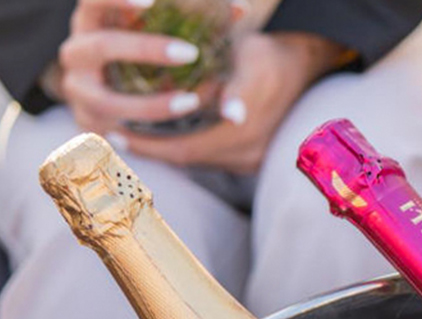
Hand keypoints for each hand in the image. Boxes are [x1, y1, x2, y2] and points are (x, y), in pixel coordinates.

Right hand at [53, 0, 220, 134]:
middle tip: (190, 53)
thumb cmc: (156, 52)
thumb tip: (239, 6)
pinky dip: (142, 134)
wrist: (127, 96)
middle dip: (145, 50)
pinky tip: (172, 130)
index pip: (92, 0)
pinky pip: (109, 134)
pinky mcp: (86, 123)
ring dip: (150, 105)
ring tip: (191, 103)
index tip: (151, 2)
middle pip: (101, 46)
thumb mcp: (177, 32)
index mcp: (94, 20)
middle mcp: (78, 51)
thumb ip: (206, 20)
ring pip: (105, 100)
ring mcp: (78, 89)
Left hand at [118, 31, 346, 172]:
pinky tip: (165, 135)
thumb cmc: (270, 56)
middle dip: (151, 149)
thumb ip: (237, 87)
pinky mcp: (251, 158)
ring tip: (133, 136)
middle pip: (188, 158)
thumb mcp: (253, 59)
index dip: (150, 146)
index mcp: (248, 132)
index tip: (117, 135)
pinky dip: (184, 146)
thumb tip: (233, 114)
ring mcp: (252, 159)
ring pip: (197, 159)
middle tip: (116, 137)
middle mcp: (250, 153)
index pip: (189, 149)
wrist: (305, 70)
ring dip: (165, 149)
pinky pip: (209, 158)